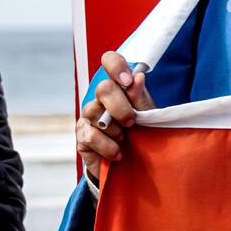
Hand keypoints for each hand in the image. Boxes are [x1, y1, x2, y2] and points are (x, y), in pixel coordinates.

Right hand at [76, 50, 155, 179]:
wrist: (133, 169)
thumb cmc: (142, 138)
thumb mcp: (148, 118)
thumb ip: (140, 99)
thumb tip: (138, 77)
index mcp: (119, 87)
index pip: (110, 61)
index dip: (116, 66)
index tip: (127, 81)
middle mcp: (101, 98)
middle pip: (102, 88)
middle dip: (120, 106)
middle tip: (131, 122)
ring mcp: (89, 116)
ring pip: (93, 111)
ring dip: (114, 129)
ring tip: (125, 140)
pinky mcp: (82, 135)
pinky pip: (90, 135)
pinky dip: (107, 146)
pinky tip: (117, 153)